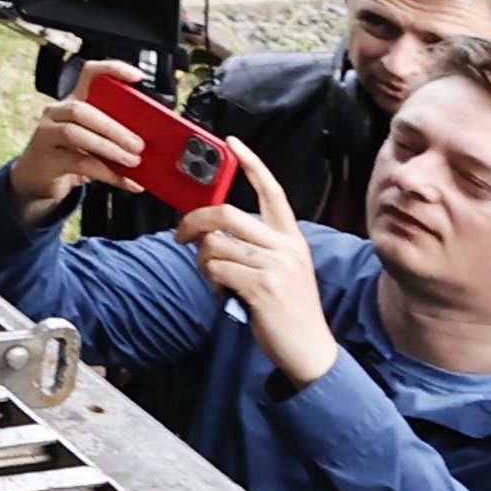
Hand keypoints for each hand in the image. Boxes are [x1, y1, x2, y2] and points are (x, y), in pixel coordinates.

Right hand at [6, 85, 148, 222]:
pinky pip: (79, 163)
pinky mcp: (47, 159)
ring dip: (109, 148)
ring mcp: (47, 134)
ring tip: (132, 161)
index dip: (111, 70)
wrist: (38, 178)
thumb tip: (152, 140)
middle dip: (114, 127)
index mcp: (73, 101)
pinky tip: (126, 181)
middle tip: (138, 144)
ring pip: (76, 133)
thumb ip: (113, 133)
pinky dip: (107, 174)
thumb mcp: (92, 138)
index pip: (89, 74)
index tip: (136, 77)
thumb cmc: (70, 154)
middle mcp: (57, 113)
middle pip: (82, 110)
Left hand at [175, 145, 342, 387]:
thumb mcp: (282, 268)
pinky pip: (216, 269)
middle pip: (226, 213)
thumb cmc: (287, 308)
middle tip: (181, 236)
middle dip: (193, 221)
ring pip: (214, 244)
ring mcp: (276, 266)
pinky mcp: (263, 286)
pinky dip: (211, 280)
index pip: (272, 191)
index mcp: (291, 237)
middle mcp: (287, 246)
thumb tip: (213, 230)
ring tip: (216, 278)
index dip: (252, 164)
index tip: (232, 143)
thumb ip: (257, 244)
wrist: (309, 348)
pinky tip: (224, 292)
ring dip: (203, 262)